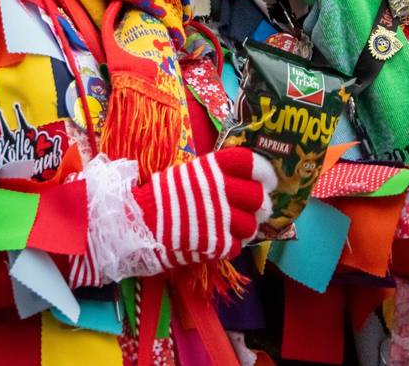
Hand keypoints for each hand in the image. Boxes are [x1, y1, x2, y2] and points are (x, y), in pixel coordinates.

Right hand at [133, 148, 274, 266]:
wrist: (140, 222)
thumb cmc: (163, 195)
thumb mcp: (187, 174)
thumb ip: (214, 174)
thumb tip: (243, 178)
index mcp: (211, 168)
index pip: (249, 162)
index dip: (264, 171)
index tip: (268, 180)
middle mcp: (219, 190)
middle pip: (258, 197)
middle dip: (261, 204)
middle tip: (256, 209)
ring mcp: (220, 218)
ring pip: (252, 225)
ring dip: (246, 227)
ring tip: (234, 226)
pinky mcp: (217, 243)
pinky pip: (238, 246)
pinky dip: (231, 245)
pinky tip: (218, 239)